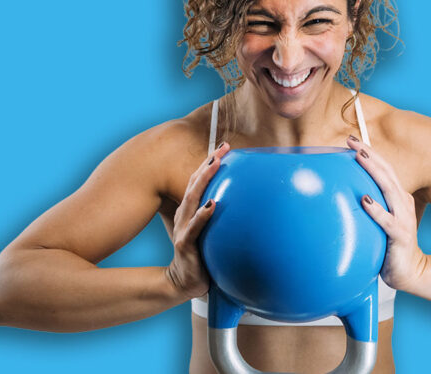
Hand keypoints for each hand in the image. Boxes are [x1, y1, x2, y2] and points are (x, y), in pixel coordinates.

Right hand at [166, 142, 230, 299]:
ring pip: (193, 198)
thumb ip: (220, 221)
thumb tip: (247, 207)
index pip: (200, 182)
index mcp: (191, 211)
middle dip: (208, 163)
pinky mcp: (185, 243)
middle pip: (196, 183)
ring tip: (215, 164)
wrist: (183, 283)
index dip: (210, 163)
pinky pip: (195, 227)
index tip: (225, 147)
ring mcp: (184, 228)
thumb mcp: (210, 234)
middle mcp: (185, 215)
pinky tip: (212, 204)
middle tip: (222, 148)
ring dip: (204, 179)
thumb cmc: (200, 256)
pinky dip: (203, 214)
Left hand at [346, 135, 427, 291]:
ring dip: (373, 171)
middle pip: (386, 173)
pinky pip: (387, 220)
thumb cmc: (391, 244)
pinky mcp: (400, 235)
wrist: (410, 272)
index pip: (384, 169)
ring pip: (388, 189)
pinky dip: (376, 209)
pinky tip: (365, 199)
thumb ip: (371, 205)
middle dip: (369, 154)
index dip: (370, 153)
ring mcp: (403, 218)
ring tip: (359, 157)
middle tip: (351, 141)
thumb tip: (347, 193)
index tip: (352, 140)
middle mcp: (403, 203)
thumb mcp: (381, 220)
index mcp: (399, 197)